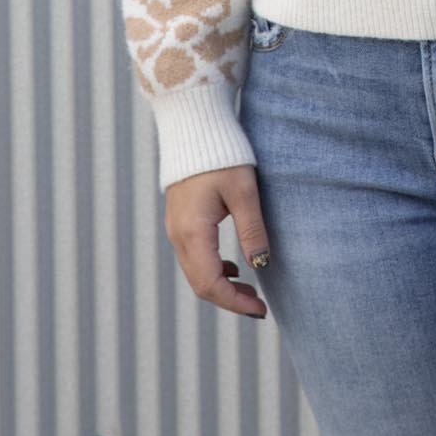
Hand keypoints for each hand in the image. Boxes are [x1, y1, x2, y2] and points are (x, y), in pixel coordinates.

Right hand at [164, 164, 271, 318]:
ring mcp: (175, 228)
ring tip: (250, 291)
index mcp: (193, 231)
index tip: (261, 311)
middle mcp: (178, 235)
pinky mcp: (179, 220)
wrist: (194, 124)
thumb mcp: (244, 191)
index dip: (235, 303)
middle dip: (229, 300)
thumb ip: (252, 230)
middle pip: (200, 284)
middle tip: (259, 307)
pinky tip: (233, 267)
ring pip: (195, 272)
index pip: (210, 283)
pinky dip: (212, 270)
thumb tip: (260, 266)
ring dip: (221, 286)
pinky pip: (192, 257)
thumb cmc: (222, 154)